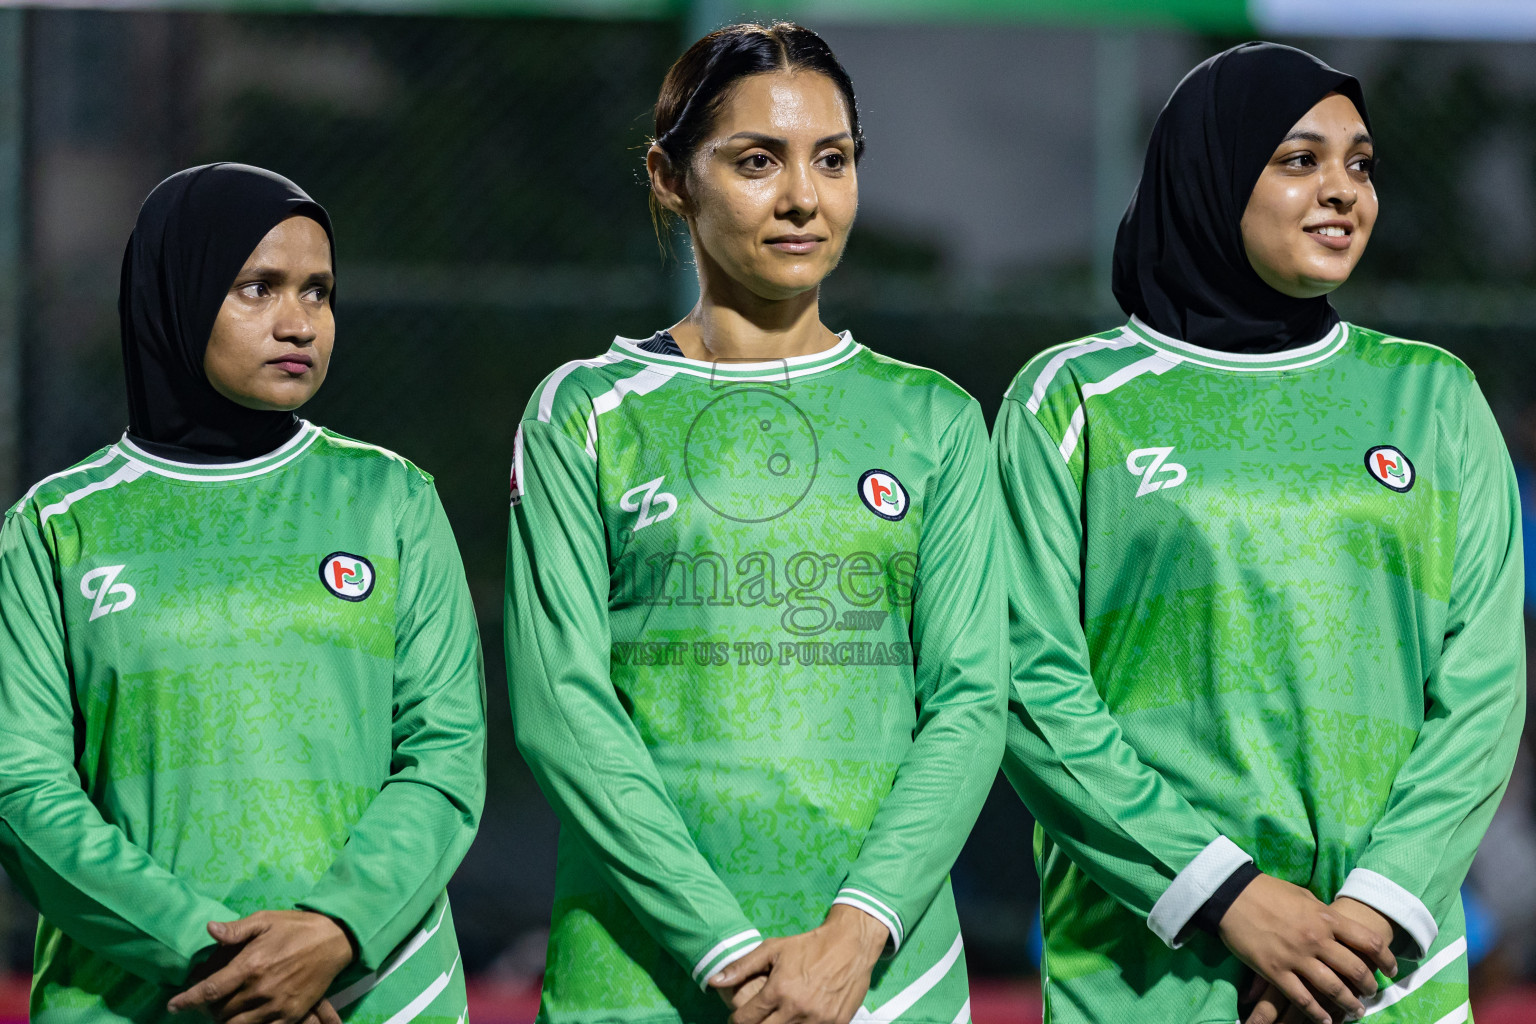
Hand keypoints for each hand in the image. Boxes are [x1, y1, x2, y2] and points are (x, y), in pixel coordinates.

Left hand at [167, 911, 355, 1023]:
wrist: (334, 940)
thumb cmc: (296, 927)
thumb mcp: (265, 920)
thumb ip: (236, 930)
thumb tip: (209, 929)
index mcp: (251, 965)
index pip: (210, 990)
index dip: (187, 1000)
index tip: (173, 1006)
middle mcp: (261, 990)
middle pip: (220, 1012)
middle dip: (209, 1009)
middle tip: (210, 1000)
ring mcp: (276, 1006)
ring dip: (226, 1020)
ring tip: (226, 1010)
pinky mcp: (291, 1015)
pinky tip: (245, 1018)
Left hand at [707, 904, 887, 1023]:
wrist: (850, 945)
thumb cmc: (808, 945)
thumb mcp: (772, 949)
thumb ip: (741, 967)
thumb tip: (713, 981)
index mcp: (778, 990)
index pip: (746, 1020)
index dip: (737, 1021)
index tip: (739, 1017)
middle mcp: (797, 1009)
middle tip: (756, 1019)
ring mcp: (817, 1020)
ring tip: (777, 1018)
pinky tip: (797, 1020)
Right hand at [1218, 875, 1395, 1023]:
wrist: (1232, 894)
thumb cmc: (1268, 891)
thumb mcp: (1304, 896)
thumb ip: (1324, 914)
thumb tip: (1338, 925)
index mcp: (1326, 918)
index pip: (1369, 942)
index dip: (1386, 959)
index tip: (1391, 969)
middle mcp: (1316, 939)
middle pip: (1355, 969)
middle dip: (1369, 986)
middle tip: (1371, 993)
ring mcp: (1296, 957)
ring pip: (1332, 988)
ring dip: (1348, 1004)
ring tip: (1356, 1012)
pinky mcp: (1275, 971)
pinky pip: (1302, 998)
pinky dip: (1317, 1013)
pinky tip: (1325, 1021)